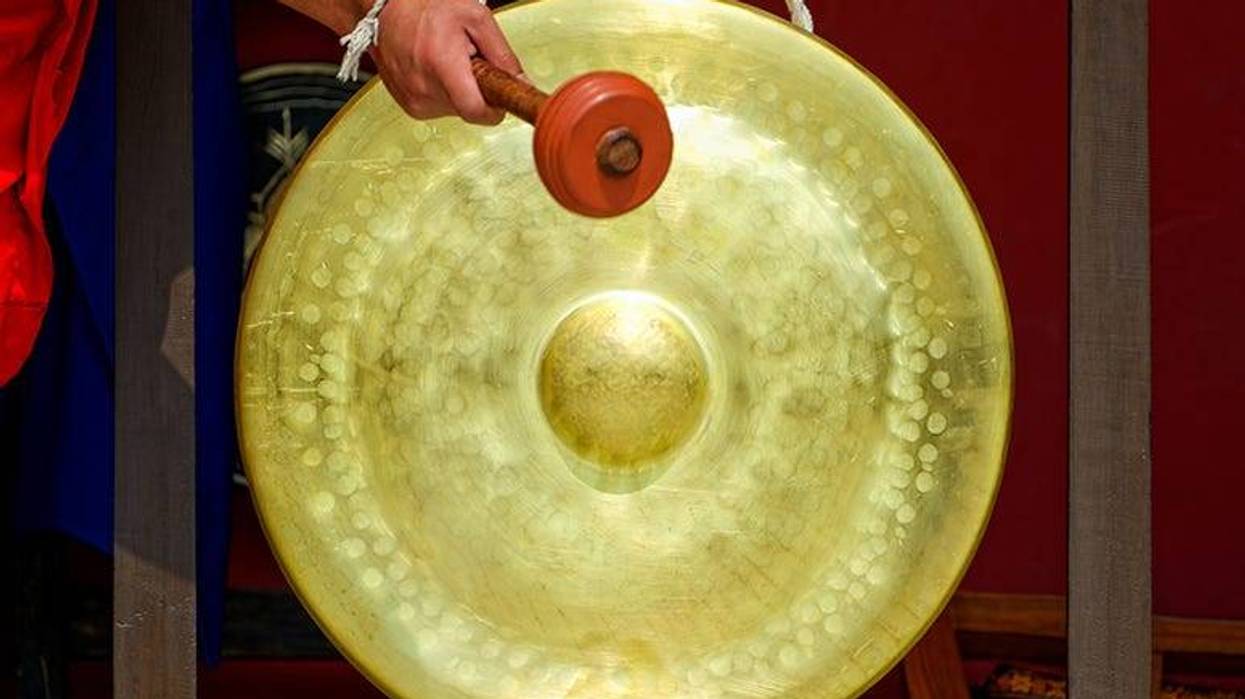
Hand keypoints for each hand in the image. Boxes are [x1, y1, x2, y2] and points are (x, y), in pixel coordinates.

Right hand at [373, 0, 523, 124]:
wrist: (387, 7)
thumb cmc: (427, 6)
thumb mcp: (476, 19)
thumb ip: (503, 55)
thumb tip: (521, 83)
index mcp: (442, 65)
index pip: (476, 112)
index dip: (494, 110)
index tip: (498, 97)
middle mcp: (423, 87)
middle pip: (468, 110)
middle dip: (475, 89)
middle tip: (467, 62)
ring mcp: (412, 98)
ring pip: (454, 110)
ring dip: (458, 90)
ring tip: (447, 61)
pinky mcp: (407, 104)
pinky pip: (438, 108)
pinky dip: (442, 92)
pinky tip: (434, 69)